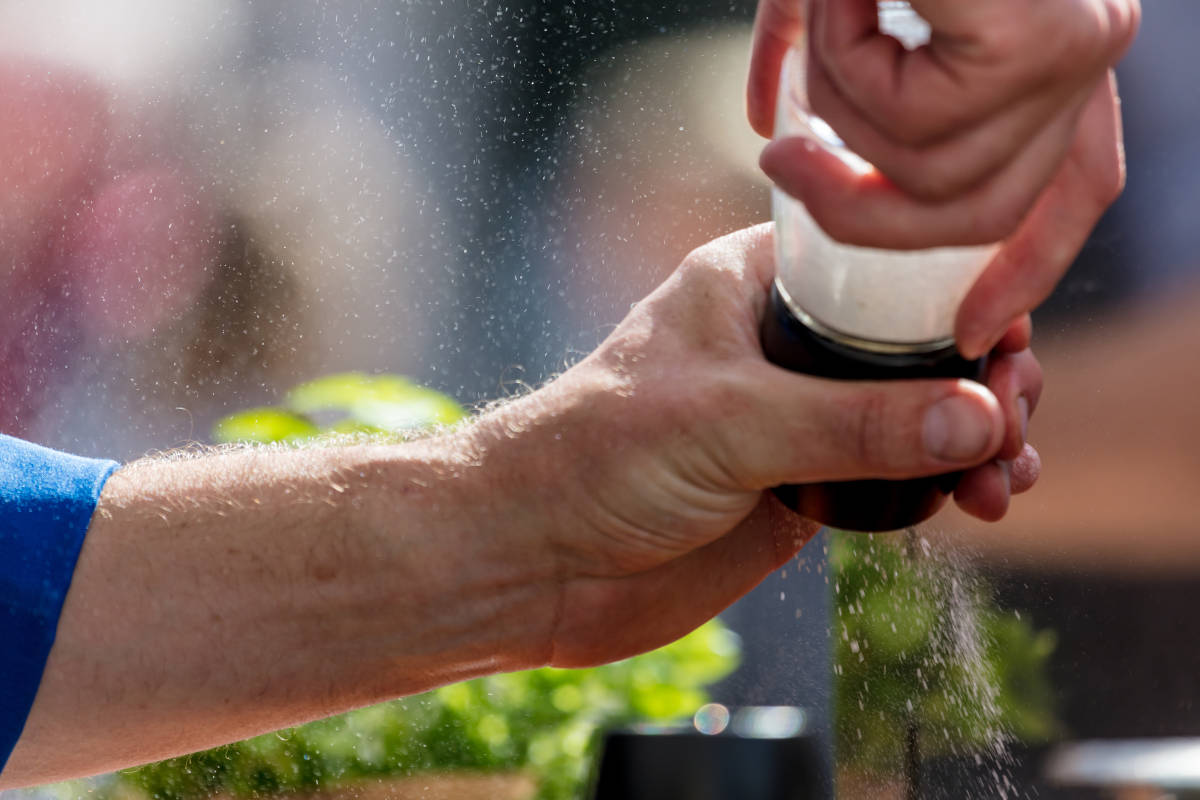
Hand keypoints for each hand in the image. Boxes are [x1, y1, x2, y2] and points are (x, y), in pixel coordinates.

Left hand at [471, 225, 1040, 667]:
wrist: (530, 559)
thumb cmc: (593, 456)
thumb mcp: (728, 423)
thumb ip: (853, 422)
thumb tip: (979, 418)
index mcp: (747, 285)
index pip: (875, 263)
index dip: (951, 290)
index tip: (1008, 334)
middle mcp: (775, 346)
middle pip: (906, 342)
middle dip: (976, 375)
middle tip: (1018, 416)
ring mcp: (788, 421)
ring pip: (907, 416)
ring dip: (971, 438)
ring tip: (1010, 476)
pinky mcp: (793, 490)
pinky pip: (888, 478)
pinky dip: (939, 487)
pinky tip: (979, 502)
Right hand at [747, 0, 1138, 356]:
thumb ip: (818, 58)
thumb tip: (769, 128)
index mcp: (1057, 53)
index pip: (1072, 192)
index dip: (1023, 270)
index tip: (970, 331)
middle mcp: (1082, 55)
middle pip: (987, 214)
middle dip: (863, 214)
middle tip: (784, 164)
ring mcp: (1071, 50)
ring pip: (935, 176)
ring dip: (841, 105)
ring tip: (825, 17)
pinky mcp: (1040, 39)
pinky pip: (916, 128)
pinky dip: (845, 67)